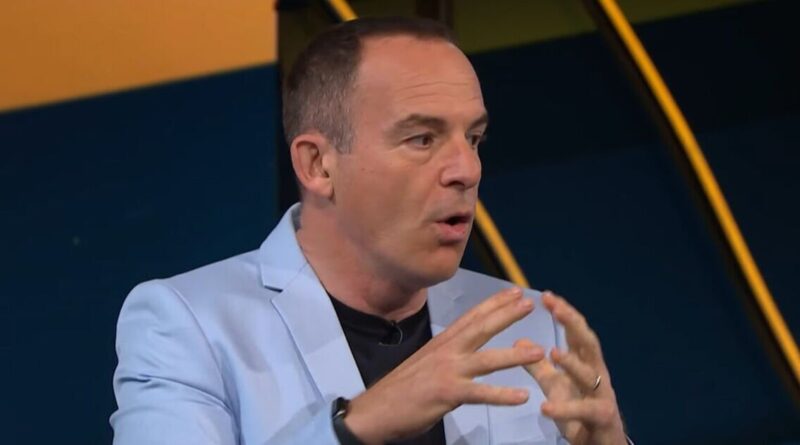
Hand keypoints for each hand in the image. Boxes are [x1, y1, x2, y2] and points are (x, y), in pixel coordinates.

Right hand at [345, 287, 544, 443]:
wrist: (376, 410)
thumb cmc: (401, 389)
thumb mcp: (426, 361)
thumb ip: (447, 353)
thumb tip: (464, 349)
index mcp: (442, 343)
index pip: (472, 317)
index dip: (494, 304)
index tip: (514, 292)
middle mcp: (446, 351)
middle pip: (481, 328)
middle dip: (507, 315)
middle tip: (529, 303)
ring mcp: (447, 371)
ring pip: (486, 360)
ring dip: (514, 355)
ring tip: (540, 352)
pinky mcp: (447, 393)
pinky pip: (480, 394)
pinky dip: (502, 395)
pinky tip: (522, 396)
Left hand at [521, 291, 626, 444]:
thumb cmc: (580, 413)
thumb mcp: (556, 387)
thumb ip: (540, 366)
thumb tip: (520, 341)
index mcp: (585, 363)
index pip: (576, 332)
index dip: (564, 313)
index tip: (546, 296)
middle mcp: (597, 374)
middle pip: (588, 343)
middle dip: (573, 323)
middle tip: (555, 307)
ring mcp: (602, 395)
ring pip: (591, 375)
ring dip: (573, 363)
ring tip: (554, 352)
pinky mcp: (602, 418)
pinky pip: (584, 412)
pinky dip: (565, 409)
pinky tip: (546, 407)